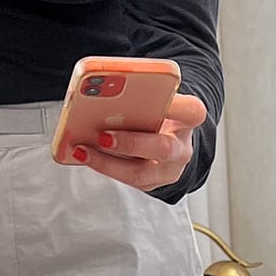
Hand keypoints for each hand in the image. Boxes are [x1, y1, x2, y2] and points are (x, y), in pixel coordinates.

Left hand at [74, 93, 206, 191]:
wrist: (164, 134)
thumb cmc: (155, 112)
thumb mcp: (154, 97)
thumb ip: (139, 93)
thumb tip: (100, 93)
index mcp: (187, 120)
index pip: (192, 112)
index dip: (178, 107)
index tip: (160, 100)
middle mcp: (182, 148)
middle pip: (164, 149)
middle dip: (131, 144)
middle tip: (104, 136)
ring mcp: (169, 169)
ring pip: (142, 173)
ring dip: (109, 163)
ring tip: (83, 150)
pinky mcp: (152, 182)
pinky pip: (127, 179)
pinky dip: (103, 166)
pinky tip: (83, 154)